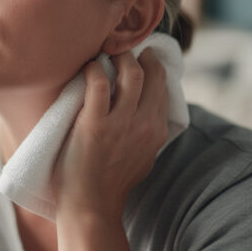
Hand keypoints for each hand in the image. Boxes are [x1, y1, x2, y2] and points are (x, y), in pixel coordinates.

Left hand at [53, 48, 168, 246]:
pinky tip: (88, 66)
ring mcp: (120, 123)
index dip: (154, 66)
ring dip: (118, 56)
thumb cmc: (112, 182)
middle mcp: (144, 124)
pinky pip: (98, 83)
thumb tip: (150, 111)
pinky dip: (94, 69)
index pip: (163, 87)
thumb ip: (149, 132)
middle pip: (151, 74)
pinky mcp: (95, 123)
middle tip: (125, 47)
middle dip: (139, 55)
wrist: (90, 204)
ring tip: (107, 52)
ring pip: (129, 72)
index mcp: (158, 131)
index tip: (143, 55)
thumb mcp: (144, 156)